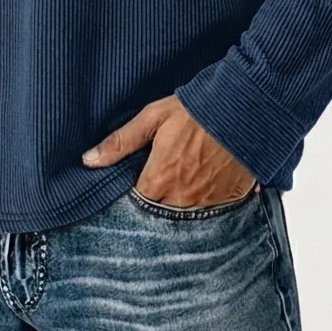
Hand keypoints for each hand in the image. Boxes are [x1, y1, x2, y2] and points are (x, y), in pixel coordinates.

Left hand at [81, 94, 257, 206]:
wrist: (243, 109)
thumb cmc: (195, 110)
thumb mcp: (152, 118)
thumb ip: (121, 142)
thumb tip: (88, 160)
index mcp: (159, 180)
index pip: (135, 206)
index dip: (131, 200)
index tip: (131, 191)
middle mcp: (182, 199)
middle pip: (159, 217)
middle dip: (154, 208)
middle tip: (156, 192)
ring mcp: (207, 204)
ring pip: (184, 220)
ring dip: (177, 211)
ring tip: (176, 195)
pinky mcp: (229, 201)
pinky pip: (211, 216)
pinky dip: (204, 209)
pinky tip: (201, 194)